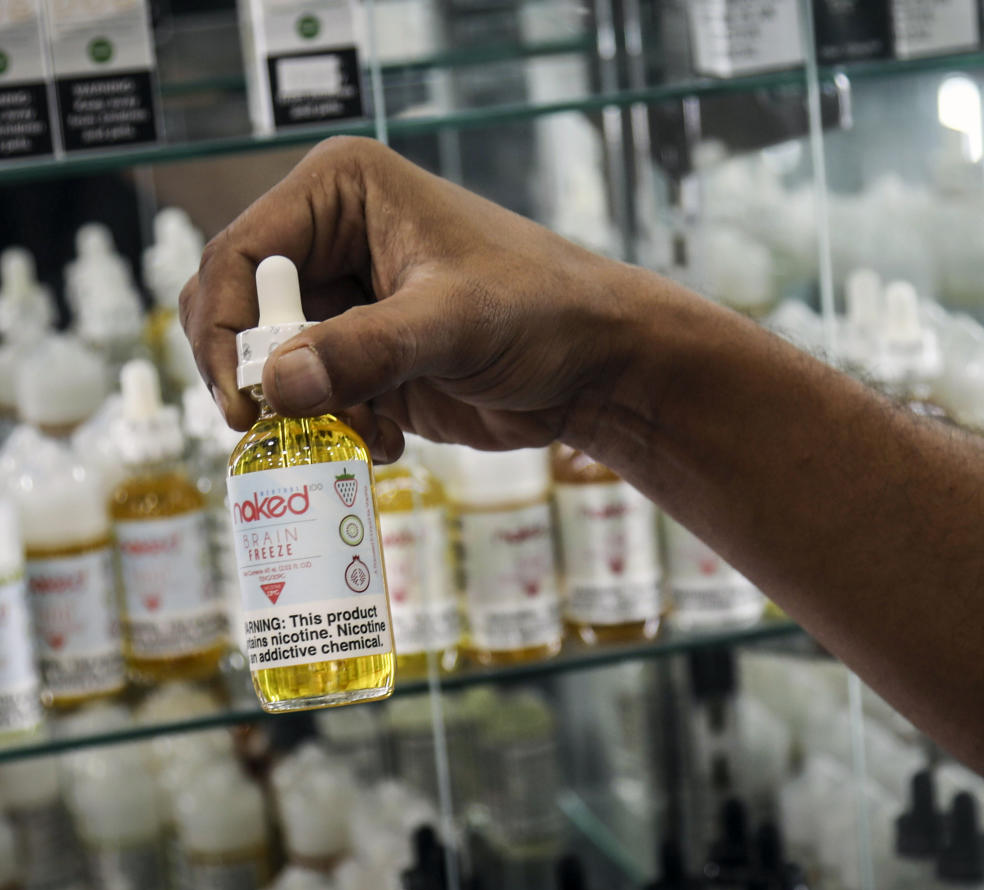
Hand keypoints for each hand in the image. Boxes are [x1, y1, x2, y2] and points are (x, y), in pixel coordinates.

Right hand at [180, 136, 648, 463]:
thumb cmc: (544, 310)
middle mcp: (331, 239)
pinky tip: (390, 438)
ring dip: (304, 411)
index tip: (242, 400)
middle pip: (237, 312)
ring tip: (367, 431)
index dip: (222, 328)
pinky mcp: (363, 355)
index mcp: (342, 192)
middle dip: (260, 375)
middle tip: (280, 426)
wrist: (596, 366)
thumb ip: (367, 349)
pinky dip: (335, 428)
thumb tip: (275, 385)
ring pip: (270, 364)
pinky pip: (312, 398)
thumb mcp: (455, 322)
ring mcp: (345, 302)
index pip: (239, 255)